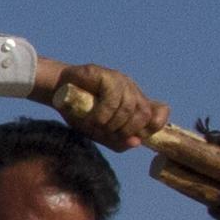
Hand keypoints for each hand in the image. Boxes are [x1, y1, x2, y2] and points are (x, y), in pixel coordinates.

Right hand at [35, 61, 167, 149]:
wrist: (58, 90)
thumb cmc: (80, 112)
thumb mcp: (100, 132)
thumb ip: (118, 141)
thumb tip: (136, 143)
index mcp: (135, 103)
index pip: (161, 111)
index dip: (156, 125)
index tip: (138, 136)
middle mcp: (132, 91)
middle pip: (144, 114)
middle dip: (127, 130)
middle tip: (108, 133)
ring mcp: (122, 82)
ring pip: (129, 109)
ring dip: (111, 124)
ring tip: (95, 125)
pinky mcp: (109, 76)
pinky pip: (113, 100)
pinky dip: (102, 115)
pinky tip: (92, 118)